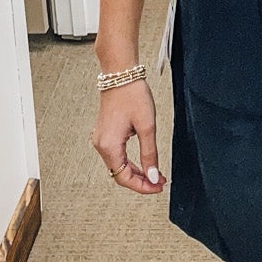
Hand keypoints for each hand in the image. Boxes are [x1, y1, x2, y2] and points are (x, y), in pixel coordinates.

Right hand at [92, 77, 165, 194]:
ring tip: (155, 175)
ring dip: (137, 173)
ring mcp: (101, 140)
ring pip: (119, 166)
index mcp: (109, 145)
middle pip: (120, 174)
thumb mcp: (147, 127)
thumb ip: (150, 154)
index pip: (124, 177)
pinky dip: (131, 163)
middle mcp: (101, 145)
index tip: (158, 186)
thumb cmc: (132, 95)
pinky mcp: (105, 135)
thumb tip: (152, 175)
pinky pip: (117, 156)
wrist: (121, 75)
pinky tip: (144, 164)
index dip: (142, 186)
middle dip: (141, 181)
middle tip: (160, 182)